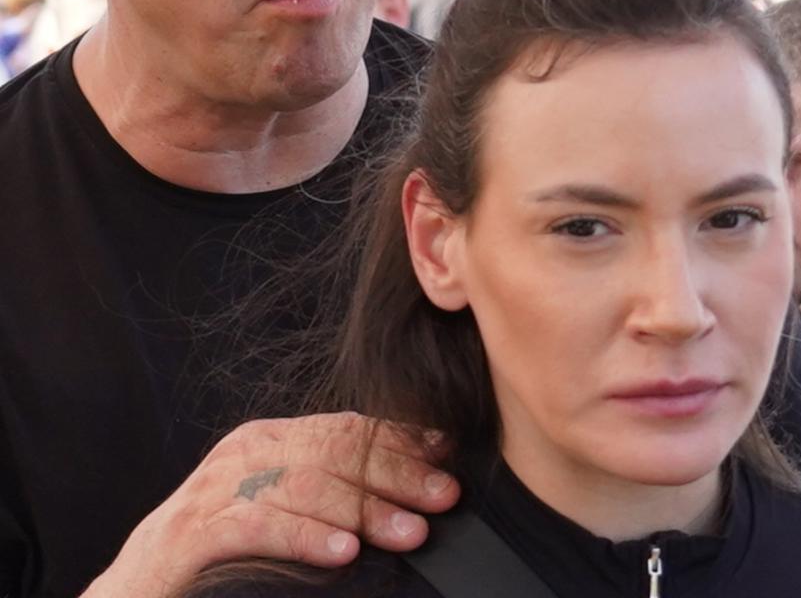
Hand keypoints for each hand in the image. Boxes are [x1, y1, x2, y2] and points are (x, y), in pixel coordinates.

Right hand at [82, 412, 459, 597]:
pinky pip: (260, 527)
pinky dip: (306, 537)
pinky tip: (344, 553)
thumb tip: (413, 491)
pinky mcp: (194, 534)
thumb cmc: (223, 552)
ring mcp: (216, 491)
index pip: (348, 429)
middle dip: (397, 474)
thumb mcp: (285, 508)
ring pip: (305, 485)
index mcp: (272, 441)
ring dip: (364, 509)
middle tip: (444, 496)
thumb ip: (334, 492)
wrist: (140, 591)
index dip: (402, 441)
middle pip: (335, 452)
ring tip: (410, 532)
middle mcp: (245, 454)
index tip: (449, 457)